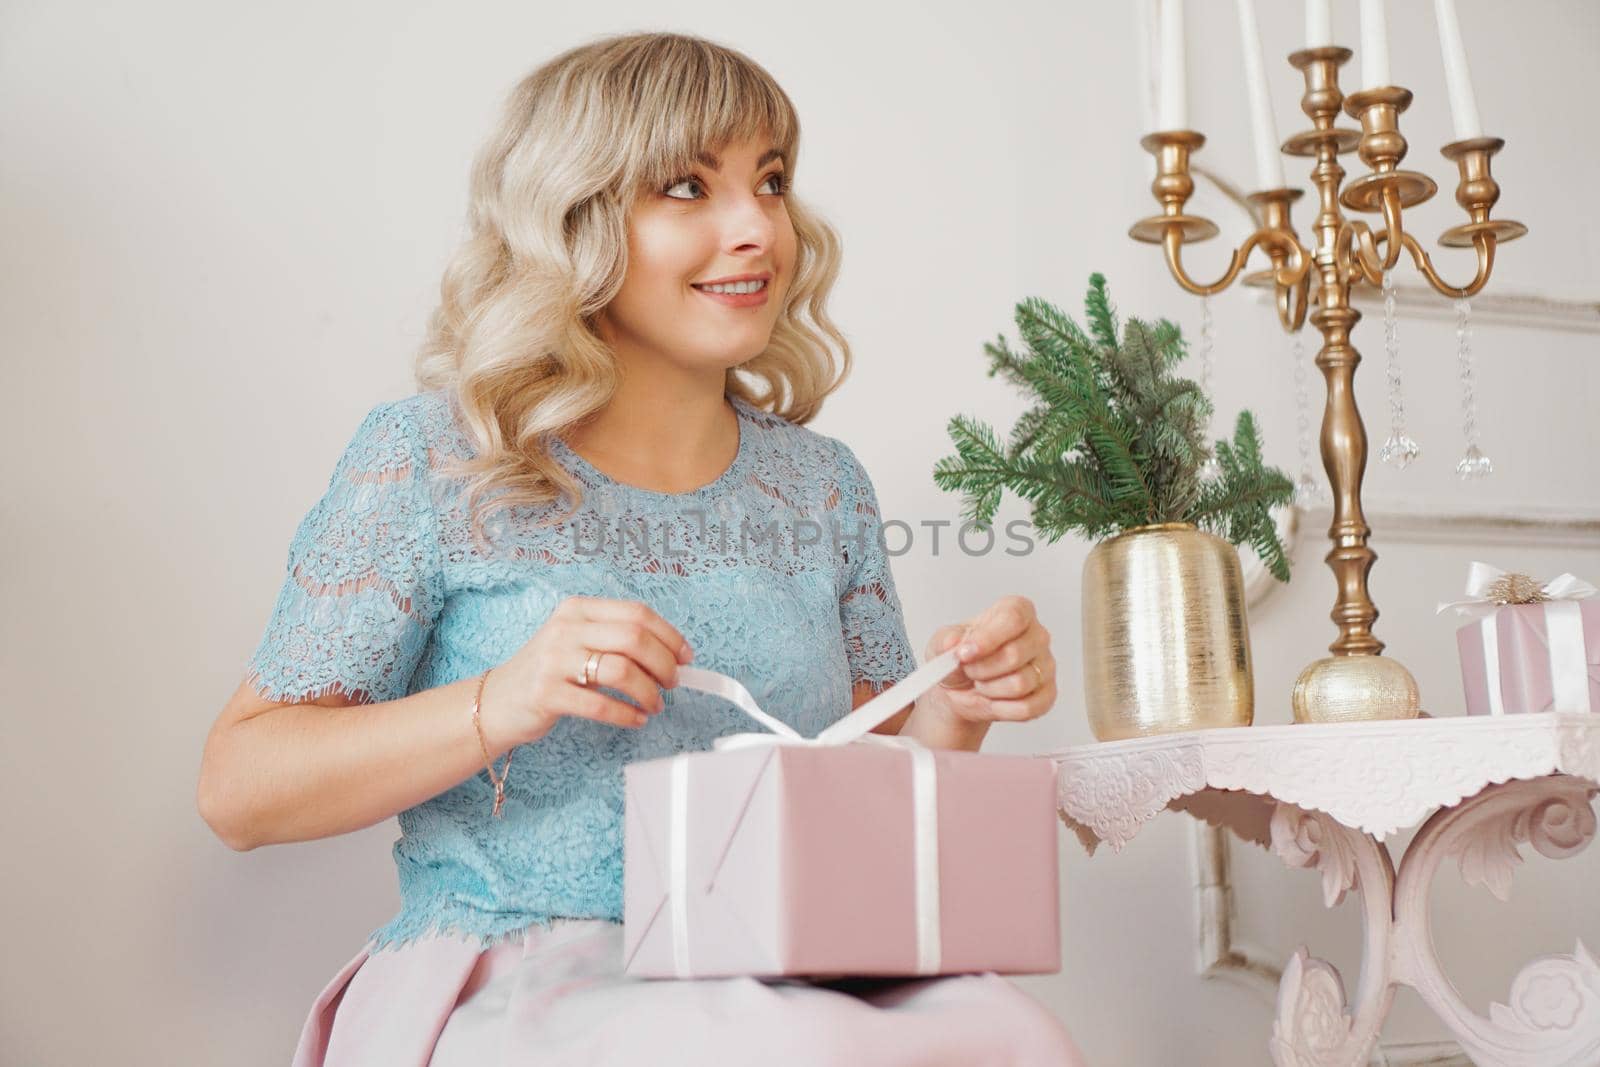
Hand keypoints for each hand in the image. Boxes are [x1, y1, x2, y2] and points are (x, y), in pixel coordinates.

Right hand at [479, 596, 694, 751]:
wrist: (498, 701)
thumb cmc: (548, 672)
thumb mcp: (577, 641)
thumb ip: (616, 640)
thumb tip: (671, 654)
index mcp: (578, 609)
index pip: (637, 613)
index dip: (669, 635)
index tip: (685, 656)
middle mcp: (565, 629)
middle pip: (634, 638)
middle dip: (664, 664)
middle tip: (672, 683)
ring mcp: (554, 661)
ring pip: (622, 670)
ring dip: (649, 692)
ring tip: (654, 705)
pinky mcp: (547, 694)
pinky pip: (601, 704)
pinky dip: (628, 714)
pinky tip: (636, 719)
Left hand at [924, 595, 1055, 725]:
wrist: (962, 688)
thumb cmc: (960, 657)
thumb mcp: (941, 643)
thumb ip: (946, 641)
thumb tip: (953, 643)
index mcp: (1016, 611)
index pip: (1013, 618)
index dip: (988, 638)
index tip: (964, 653)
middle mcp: (1037, 635)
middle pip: (1015, 654)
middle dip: (981, 669)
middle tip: (968, 670)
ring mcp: (1046, 666)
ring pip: (1020, 683)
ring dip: (989, 689)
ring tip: (980, 683)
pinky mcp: (1047, 694)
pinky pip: (1026, 707)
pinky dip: (1001, 709)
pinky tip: (993, 699)